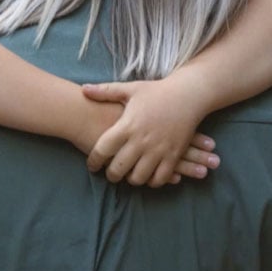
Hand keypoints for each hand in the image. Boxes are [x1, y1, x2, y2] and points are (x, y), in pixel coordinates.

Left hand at [82, 80, 219, 187]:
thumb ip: (105, 92)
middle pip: (119, 169)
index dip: (93, 161)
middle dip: (111, 175)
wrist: (187, 95)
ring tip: (128, 175)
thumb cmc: (156, 92)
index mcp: (127, 125)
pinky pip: (160, 178)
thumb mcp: (130, 89)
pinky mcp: (173, 156)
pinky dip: (152, 181)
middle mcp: (141, 141)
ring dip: (131, 179)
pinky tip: (148, 175)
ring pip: (139, 177)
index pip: (103, 150)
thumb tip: (83, 89)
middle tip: (110, 173)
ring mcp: (158, 150)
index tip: (92, 165)